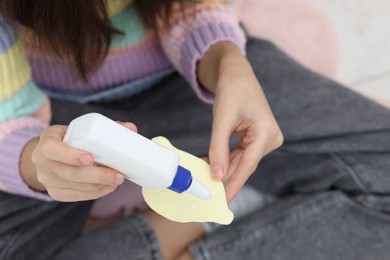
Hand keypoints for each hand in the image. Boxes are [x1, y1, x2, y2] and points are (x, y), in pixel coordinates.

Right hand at [22, 121, 136, 201]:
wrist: (49, 155)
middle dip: (96, 176)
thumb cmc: (69, 139)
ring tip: (117, 180)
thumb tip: (131, 128)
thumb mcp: (78, 129)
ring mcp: (47, 180)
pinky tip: (108, 187)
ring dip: (99, 185)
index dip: (71, 155)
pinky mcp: (55, 192)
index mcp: (46, 141)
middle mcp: (42, 162)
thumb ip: (105, 127)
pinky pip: (76, 195)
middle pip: (69, 173)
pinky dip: (95, 193)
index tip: (91, 158)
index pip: (52, 149)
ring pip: (75, 186)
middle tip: (117, 175)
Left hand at [199, 42, 282, 202]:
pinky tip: (211, 162)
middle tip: (203, 185)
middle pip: (243, 164)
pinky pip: (240, 154)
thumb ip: (219, 147)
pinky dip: (225, 158)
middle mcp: (271, 138)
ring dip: (222, 166)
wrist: (237, 75)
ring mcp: (266, 139)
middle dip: (223, 173)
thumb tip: (216, 175)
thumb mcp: (222, 119)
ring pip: (241, 161)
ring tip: (203, 171)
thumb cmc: (232, 91)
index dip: (234, 183)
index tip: (223, 200)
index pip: (248, 164)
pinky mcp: (258, 139)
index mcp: (267, 132)